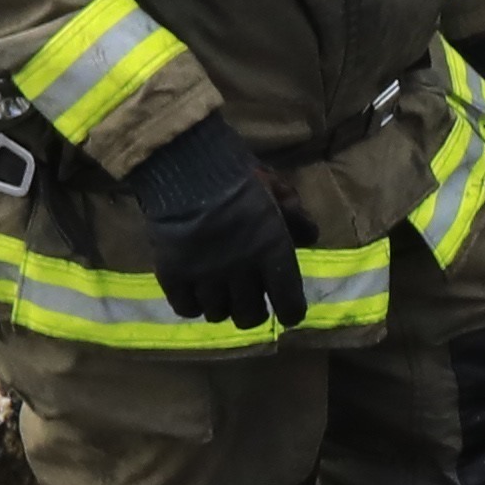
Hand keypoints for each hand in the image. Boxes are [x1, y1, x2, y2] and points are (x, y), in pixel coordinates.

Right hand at [133, 113, 298, 329]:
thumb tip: (310, 238)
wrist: (186, 167)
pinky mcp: (175, 275)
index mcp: (273, 253)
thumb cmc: (238, 176)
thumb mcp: (277, 189)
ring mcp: (206, 276)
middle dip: (254, 312)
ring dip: (222, 306)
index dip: (290, 312)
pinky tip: (195, 293)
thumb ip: (296, 216)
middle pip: (250, 317)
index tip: (287, 311)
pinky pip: (187, 308)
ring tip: (219, 294)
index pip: (289, 304)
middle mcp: (242, 272)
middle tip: (249, 302)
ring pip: (218, 314)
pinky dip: (192, 304)